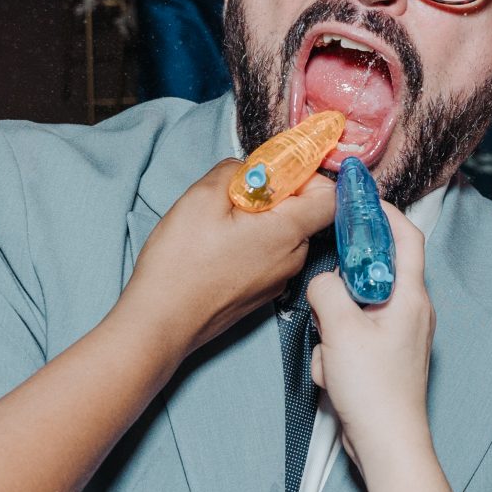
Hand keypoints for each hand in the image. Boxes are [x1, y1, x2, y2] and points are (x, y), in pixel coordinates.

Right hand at [124, 155, 338, 352]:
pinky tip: (220, 247)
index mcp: (287, 232)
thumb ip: (235, 171)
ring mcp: (279, 280)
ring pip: (286, 235)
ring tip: (222, 222)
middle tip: (238, 193)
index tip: (277, 168)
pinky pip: (271, 256)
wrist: (161, 322)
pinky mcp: (262, 293)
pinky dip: (254, 242)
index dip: (310, 174)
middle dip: (278, 195)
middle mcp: (293, 259)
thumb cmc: (180, 263)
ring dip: (262, 219)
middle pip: (307, 214)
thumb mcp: (201, 197)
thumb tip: (252, 169)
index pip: (331, 196)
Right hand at [306, 208, 434, 466]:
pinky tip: (335, 376)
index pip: (407, 236)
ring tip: (333, 356)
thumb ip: (327, 290)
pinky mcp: (385, 358)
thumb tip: (321, 280)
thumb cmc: (374, 389)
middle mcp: (411, 311)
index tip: (359, 198)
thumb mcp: (341, 330)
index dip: (385, 212)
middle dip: (342, 284)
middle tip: (325, 291)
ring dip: (334, 328)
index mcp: (411, 297)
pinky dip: (337, 352)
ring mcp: (399, 336)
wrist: (387, 444)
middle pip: (373, 272)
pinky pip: (353, 338)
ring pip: (356, 309)